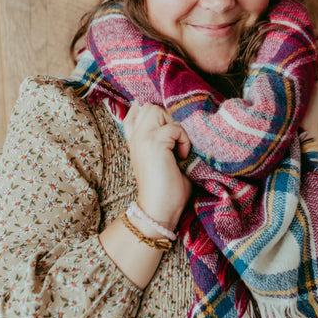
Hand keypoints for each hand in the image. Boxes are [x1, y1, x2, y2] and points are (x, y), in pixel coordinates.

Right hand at [123, 101, 191, 229]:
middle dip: (167, 119)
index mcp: (134, 140)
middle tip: (174, 141)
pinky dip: (183, 141)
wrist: (159, 210)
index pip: (137, 111)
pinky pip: (174, 128)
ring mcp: (142, 138)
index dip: (155, 114)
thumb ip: (166, 139)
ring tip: (177, 147)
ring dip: (174, 127)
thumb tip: (180, 123)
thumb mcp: (164, 158)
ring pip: (157, 110)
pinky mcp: (154, 143)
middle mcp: (135, 137)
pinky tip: (182, 157)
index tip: (170, 130)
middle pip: (150, 106)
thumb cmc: (167, 188)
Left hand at [301, 29, 317, 137]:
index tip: (302, 34)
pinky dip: (315, 49)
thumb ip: (300, 65)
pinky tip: (300, 53)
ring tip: (300, 45)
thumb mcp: (298, 80)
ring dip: (316, 41)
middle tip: (302, 36)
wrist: (302, 125)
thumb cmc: (294, 103)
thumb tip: (287, 47)